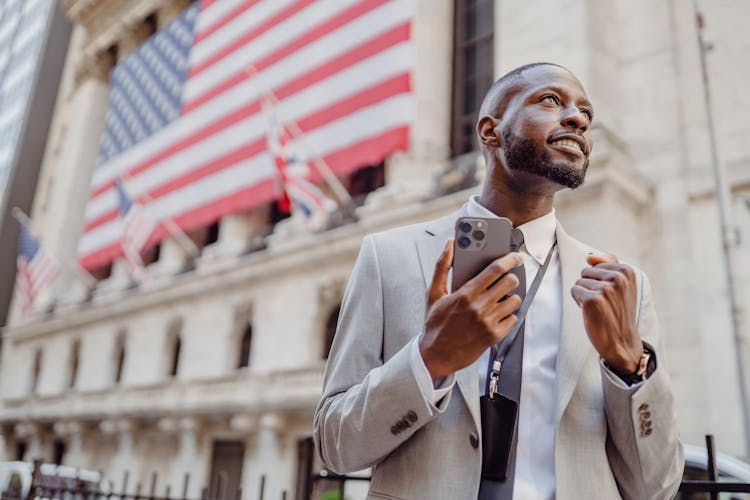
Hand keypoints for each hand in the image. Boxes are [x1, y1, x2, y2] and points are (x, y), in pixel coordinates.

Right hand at [419, 239, 523, 380]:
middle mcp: (479, 306)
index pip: (495, 269)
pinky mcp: (494, 336)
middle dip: (511, 278)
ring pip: (515, 301)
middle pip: (510, 282)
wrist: (435, 355)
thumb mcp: (434, 293)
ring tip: (499, 300)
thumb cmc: (435, 324)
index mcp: (465, 293)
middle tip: (506, 280)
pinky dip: (508, 316)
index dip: (510, 259)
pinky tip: (496, 316)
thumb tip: (450, 244)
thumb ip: (442, 266)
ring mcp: (488, 322)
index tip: (516, 257)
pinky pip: (513, 319)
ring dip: (510, 297)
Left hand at [571, 254, 642, 373]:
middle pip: (586, 271)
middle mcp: (618, 278)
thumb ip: (609, 264)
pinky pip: (574, 291)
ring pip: (579, 282)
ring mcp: (605, 289)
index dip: (599, 280)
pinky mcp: (592, 300)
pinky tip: (592, 312)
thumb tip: (590, 256)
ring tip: (599, 308)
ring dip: (585, 295)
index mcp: (627, 271)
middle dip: (590, 286)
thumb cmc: (619, 312)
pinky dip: (579, 302)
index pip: (596, 264)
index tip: (611, 295)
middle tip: (604, 303)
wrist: (622, 341)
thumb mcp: (622, 285)